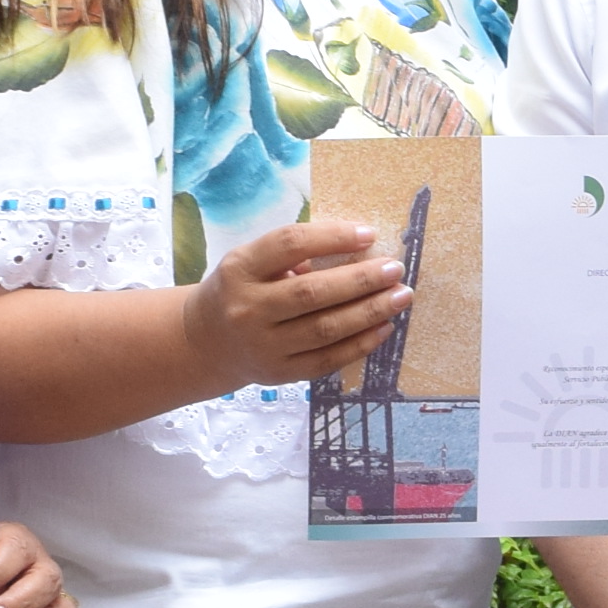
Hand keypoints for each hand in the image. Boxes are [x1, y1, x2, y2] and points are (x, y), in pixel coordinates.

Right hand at [182, 218, 408, 389]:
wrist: (206, 341)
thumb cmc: (241, 290)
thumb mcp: (251, 262)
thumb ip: (292, 253)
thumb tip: (357, 246)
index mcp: (240, 269)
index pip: (289, 245)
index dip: (332, 237)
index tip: (369, 234)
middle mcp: (248, 309)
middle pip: (312, 293)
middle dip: (361, 280)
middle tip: (396, 269)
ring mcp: (263, 346)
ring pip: (325, 329)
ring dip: (370, 312)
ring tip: (401, 296)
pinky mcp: (279, 373)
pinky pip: (327, 360)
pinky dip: (360, 344)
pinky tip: (384, 327)